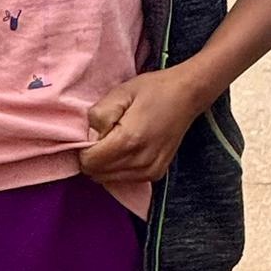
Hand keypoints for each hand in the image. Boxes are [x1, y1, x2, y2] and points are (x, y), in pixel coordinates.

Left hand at [80, 65, 212, 186]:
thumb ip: (98, 115)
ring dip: (105, 164)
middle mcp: (140, 162)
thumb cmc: (153, 90)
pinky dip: (118, 168)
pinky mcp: (157, 174)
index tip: (93, 133)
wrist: (187, 95)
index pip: (88, 162)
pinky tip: (128, 149)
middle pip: (96, 174)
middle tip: (104, 136)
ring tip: (116, 141)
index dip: (83, 148)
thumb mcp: (120, 93)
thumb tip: (87, 137)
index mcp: (128, 140)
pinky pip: (124, 179)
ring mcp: (150, 171)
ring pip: (108, 180)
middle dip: (93, 157)